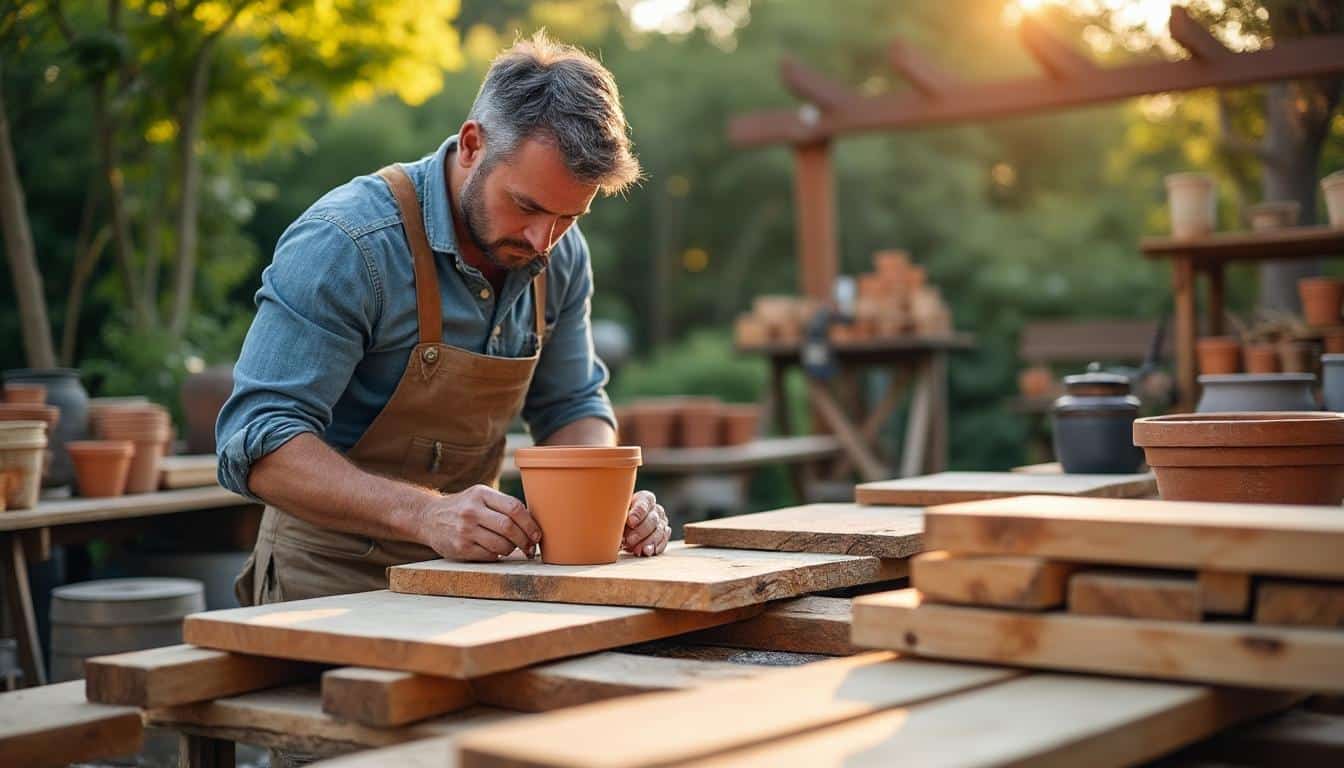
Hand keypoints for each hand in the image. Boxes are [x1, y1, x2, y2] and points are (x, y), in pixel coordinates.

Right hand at [420, 484, 542, 561]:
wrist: (428, 517)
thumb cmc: (463, 507)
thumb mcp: (480, 496)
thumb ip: (502, 505)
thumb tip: (533, 524)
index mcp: (481, 494)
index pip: (514, 508)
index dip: (530, 524)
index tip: (537, 534)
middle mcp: (472, 511)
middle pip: (509, 527)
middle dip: (525, 540)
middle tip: (530, 547)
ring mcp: (465, 530)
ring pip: (501, 544)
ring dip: (512, 549)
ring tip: (512, 548)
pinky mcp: (460, 548)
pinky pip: (489, 555)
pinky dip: (498, 555)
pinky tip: (496, 551)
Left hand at [622, 490, 669, 556]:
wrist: (624, 528)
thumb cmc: (620, 518)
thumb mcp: (617, 513)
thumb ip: (619, 516)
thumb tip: (621, 524)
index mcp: (645, 499)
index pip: (645, 503)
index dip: (638, 513)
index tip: (630, 522)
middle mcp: (656, 509)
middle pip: (652, 519)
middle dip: (640, 532)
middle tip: (629, 540)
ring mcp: (662, 522)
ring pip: (659, 531)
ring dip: (647, 542)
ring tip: (637, 550)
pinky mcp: (664, 534)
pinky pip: (663, 541)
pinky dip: (655, 547)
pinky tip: (647, 551)